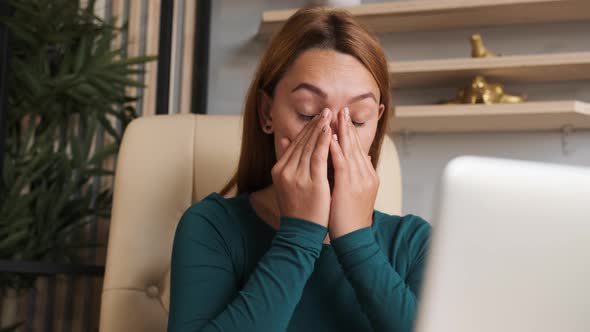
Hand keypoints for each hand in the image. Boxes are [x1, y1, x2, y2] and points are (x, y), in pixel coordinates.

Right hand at [272, 108, 332, 227]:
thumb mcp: (287, 183)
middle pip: (302, 142)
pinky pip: (318, 158)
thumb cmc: (298, 209)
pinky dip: (324, 143)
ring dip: (320, 129)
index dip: (307, 129)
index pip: (295, 144)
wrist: (300, 232)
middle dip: (315, 125)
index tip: (318, 117)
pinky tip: (330, 132)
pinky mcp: (311, 183)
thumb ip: (288, 161)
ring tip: (330, 116)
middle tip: (326, 110)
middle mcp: (285, 170)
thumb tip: (286, 140)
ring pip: (310, 147)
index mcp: (279, 169)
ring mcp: (297, 176)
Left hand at [328, 107, 378, 238]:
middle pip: (356, 145)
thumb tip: (361, 158)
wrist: (353, 238)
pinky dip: (335, 147)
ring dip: (342, 131)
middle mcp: (365, 175)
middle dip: (347, 127)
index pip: (358, 150)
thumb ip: (357, 175)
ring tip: (336, 115)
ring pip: (350, 150)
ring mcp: (358, 180)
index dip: (350, 134)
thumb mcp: (356, 193)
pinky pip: (341, 161)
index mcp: (367, 176)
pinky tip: (329, 136)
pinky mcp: (348, 185)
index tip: (343, 120)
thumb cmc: (349, 219)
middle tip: (342, 109)